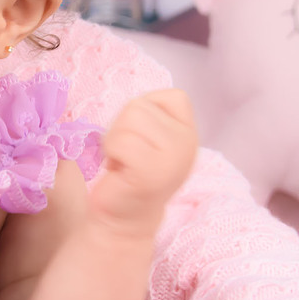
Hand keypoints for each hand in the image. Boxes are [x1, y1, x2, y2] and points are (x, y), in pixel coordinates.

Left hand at [88, 89, 197, 237]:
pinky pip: (121, 140)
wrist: (121, 219)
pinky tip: (120, 173)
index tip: (142, 142)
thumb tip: (108, 80)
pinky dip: (112, 153)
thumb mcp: (148, 135)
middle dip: (122, 128)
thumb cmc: (128, 173)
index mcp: (189, 131)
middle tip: (128, 157)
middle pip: (139, 105)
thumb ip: (149, 112)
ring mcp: (174, 156)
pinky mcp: (153, 171)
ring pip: (130, 118)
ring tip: (124, 163)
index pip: (171, 95)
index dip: (143, 113)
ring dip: (116, 141)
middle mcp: (189, 142)